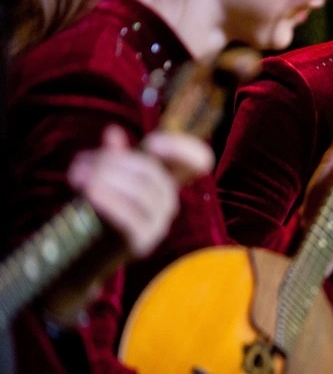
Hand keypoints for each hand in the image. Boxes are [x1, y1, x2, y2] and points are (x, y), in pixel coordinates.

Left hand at [68, 124, 213, 257]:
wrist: (85, 256)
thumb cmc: (100, 211)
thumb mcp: (108, 179)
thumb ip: (114, 156)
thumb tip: (113, 132)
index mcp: (167, 182)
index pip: (198, 162)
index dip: (183, 148)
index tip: (153, 142)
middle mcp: (169, 203)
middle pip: (153, 172)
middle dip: (114, 161)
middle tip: (82, 162)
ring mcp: (158, 224)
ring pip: (141, 191)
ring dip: (106, 177)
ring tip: (77, 175)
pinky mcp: (142, 242)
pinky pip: (131, 217)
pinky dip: (110, 200)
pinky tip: (89, 192)